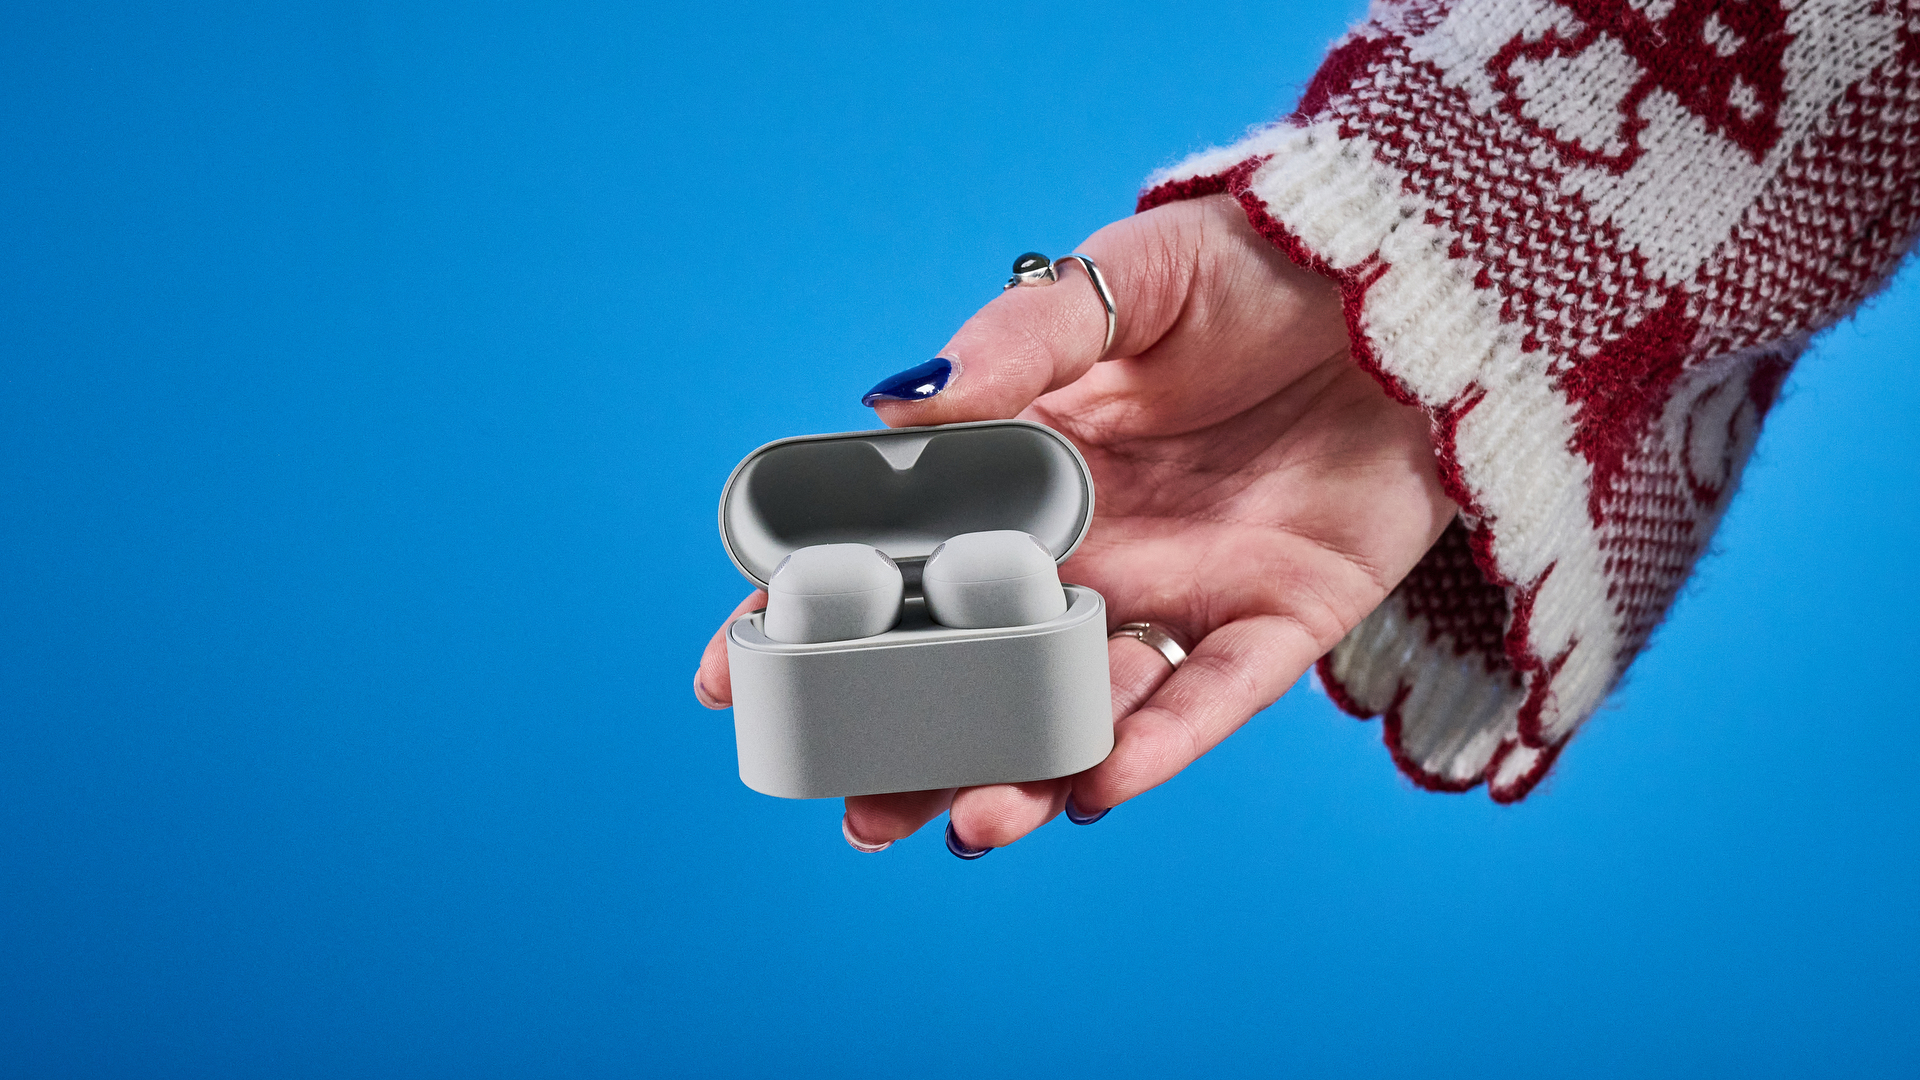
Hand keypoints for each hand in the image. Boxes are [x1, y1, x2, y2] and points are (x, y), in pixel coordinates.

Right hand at [694, 194, 1456, 851]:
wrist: (1410, 285)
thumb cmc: (1251, 268)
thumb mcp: (1118, 285)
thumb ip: (1014, 349)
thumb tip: (892, 410)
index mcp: (1036, 471)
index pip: (906, 560)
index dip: (818, 616)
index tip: (727, 676)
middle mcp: (1097, 549)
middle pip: (985, 665)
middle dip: (918, 743)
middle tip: (855, 810)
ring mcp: (1185, 592)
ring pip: (1089, 704)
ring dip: (1030, 768)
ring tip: (973, 828)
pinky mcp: (1281, 621)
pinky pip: (1214, 698)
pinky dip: (1160, 745)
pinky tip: (1096, 789)